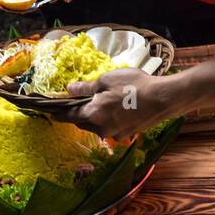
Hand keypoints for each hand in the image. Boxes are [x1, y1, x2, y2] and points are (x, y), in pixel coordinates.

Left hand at [56, 68, 177, 140]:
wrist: (161, 98)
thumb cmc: (133, 85)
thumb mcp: (106, 80)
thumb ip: (86, 88)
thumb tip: (69, 89)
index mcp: (92, 115)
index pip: (69, 116)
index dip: (59, 113)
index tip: (52, 113)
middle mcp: (101, 129)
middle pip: (82, 123)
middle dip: (78, 114)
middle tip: (77, 103)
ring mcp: (115, 134)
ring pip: (97, 127)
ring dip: (94, 118)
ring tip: (101, 103)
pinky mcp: (127, 134)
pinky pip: (111, 128)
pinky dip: (109, 120)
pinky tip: (117, 109)